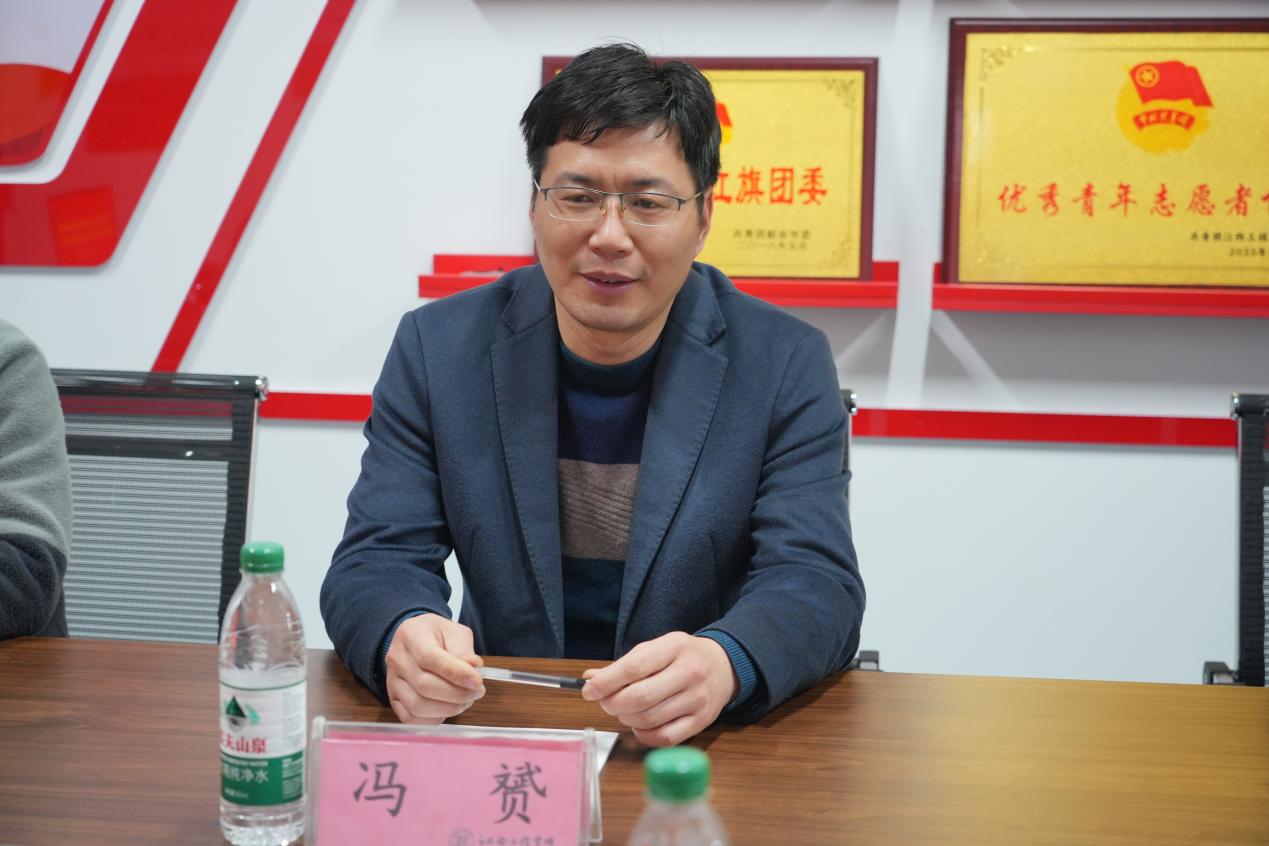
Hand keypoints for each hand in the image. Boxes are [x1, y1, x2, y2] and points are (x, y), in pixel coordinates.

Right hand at [384, 613, 484, 724]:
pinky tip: (448, 708)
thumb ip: (463, 650)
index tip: (478, 682)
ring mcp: (391, 681)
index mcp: (411, 635)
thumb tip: (473, 669)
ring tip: (465, 700)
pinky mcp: (393, 699)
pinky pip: (411, 718)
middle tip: (477, 692)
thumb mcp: (455, 632)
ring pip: (417, 706)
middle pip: (424, 685)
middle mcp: (396, 658)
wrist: (416, 640)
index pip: (430, 658)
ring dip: (448, 708)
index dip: (456, 673)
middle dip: (457, 694)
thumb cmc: (438, 635)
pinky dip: (434, 719)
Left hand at [581, 632, 737, 746]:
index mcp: (674, 647)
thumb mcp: (655, 649)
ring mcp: (697, 699)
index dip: (606, 682)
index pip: (634, 667)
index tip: (589, 691)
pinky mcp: (702, 721)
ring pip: (649, 719)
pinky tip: (640, 725)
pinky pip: (665, 738)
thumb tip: (591, 680)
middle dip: (613, 704)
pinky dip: (644, 736)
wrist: (723, 667)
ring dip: (627, 719)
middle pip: (640, 697)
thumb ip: (624, 665)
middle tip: (606, 703)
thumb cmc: (682, 657)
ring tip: (624, 711)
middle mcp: (689, 672)